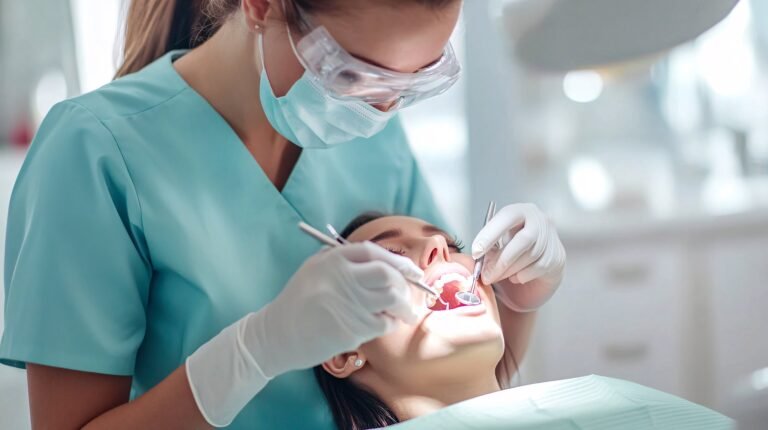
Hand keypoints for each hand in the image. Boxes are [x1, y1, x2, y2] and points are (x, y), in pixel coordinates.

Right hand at [246, 242, 422, 377]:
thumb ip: (346, 262)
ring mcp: (347, 303)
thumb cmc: (299, 302)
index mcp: (332, 259)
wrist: (276, 335)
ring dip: (404, 307)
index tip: (413, 271)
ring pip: (392, 299)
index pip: (373, 252)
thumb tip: (389, 264)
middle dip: (406, 285)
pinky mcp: (351, 329)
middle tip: (409, 296)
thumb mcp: (315, 269)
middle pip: (387, 274)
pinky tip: (383, 325)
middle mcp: (341, 278)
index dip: (398, 261)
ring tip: (405, 313)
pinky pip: (383, 323)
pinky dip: (389, 324)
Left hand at [472, 203, 565, 311]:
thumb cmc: (514, 249)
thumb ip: (491, 247)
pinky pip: (539, 268)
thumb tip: (478, 259)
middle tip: (486, 275)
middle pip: (523, 239)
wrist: (538, 264)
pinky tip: (515, 277)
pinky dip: (523, 275)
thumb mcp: (499, 242)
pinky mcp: (557, 256)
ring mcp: (551, 238)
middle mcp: (540, 220)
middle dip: (501, 260)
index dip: (490, 234)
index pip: (507, 216)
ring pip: (530, 256)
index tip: (476, 251)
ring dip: (510, 270)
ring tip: (497, 276)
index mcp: (521, 211)